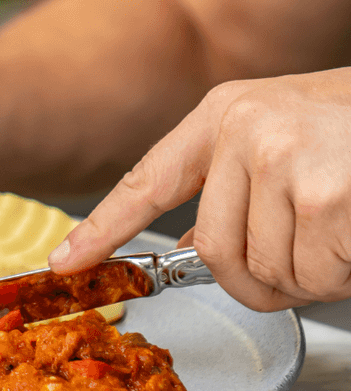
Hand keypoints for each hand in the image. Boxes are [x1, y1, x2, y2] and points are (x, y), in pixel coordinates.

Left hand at [49, 67, 350, 311]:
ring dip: (313, 273)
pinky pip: (316, 274)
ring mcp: (282, 161)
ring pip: (270, 273)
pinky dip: (344, 271)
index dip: (102, 230)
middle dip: (264, 275)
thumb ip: (231, 185)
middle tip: (308, 249)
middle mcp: (244, 132)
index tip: (67, 263)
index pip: (146, 181)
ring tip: (342, 228)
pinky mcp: (326, 196)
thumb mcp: (281, 135)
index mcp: (223, 115)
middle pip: (219, 255)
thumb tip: (200, 251)